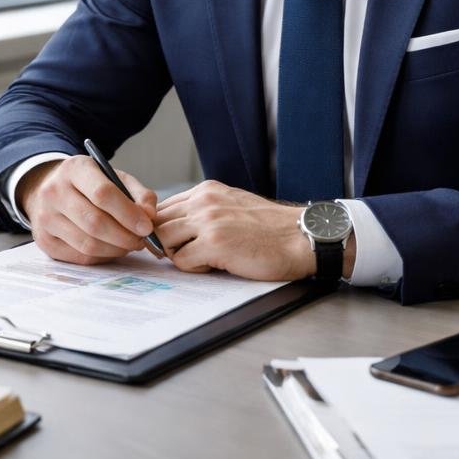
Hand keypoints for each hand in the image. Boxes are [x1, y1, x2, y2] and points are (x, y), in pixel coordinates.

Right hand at [15, 154, 158, 265]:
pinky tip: (111, 248)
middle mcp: (54, 192)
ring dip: (116, 249)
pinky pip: (80, 256)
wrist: (49, 190)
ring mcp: (45, 217)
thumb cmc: (88, 184)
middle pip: (95, 222)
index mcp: (74, 169)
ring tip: (129, 244)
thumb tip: (150, 217)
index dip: (128, 214)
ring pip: (88, 244)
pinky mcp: (44, 240)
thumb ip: (138, 194)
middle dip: (125, 237)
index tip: (147, 227)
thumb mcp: (114, 177)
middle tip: (141, 241)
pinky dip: (102, 256)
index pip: (102, 193)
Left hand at [153, 180, 331, 280]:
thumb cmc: (270, 228)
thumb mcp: (232, 204)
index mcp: (206, 190)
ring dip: (180, 254)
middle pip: (159, 224)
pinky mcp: (214, 244)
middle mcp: (204, 201)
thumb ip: (205, 209)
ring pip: (165, 241)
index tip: (180, 242)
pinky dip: (194, 268)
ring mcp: (208, 221)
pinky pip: (182, 261)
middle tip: (190, 254)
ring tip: (204, 258)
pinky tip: (216, 265)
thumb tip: (177, 226)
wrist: (299, 237)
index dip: (167, 229)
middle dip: (168, 243)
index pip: (164, 208)